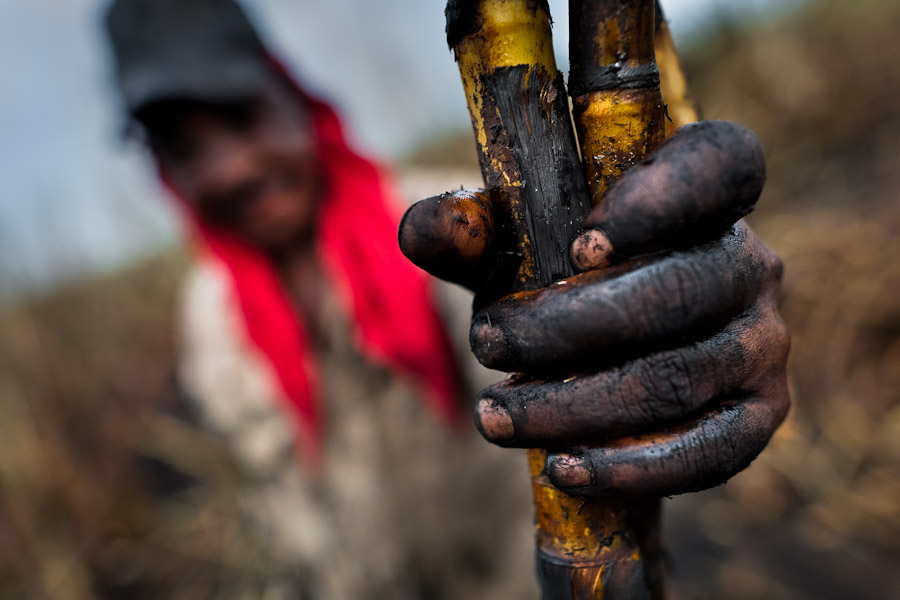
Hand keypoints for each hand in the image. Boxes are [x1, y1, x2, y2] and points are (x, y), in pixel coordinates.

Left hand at [399, 121, 789, 498]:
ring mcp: (763, 341)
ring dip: (575, 405)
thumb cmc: (562, 278)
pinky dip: (631, 467)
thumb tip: (422, 229)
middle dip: (567, 329)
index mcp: (704, 194)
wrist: (614, 351)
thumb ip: (471, 230)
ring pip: (677, 378)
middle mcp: (748, 262)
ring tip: (496, 415)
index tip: (577, 248)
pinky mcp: (760, 414)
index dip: (657, 203)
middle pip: (675, 292)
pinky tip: (562, 468)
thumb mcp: (515, 244)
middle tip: (488, 344)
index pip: (721, 166)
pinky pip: (708, 452)